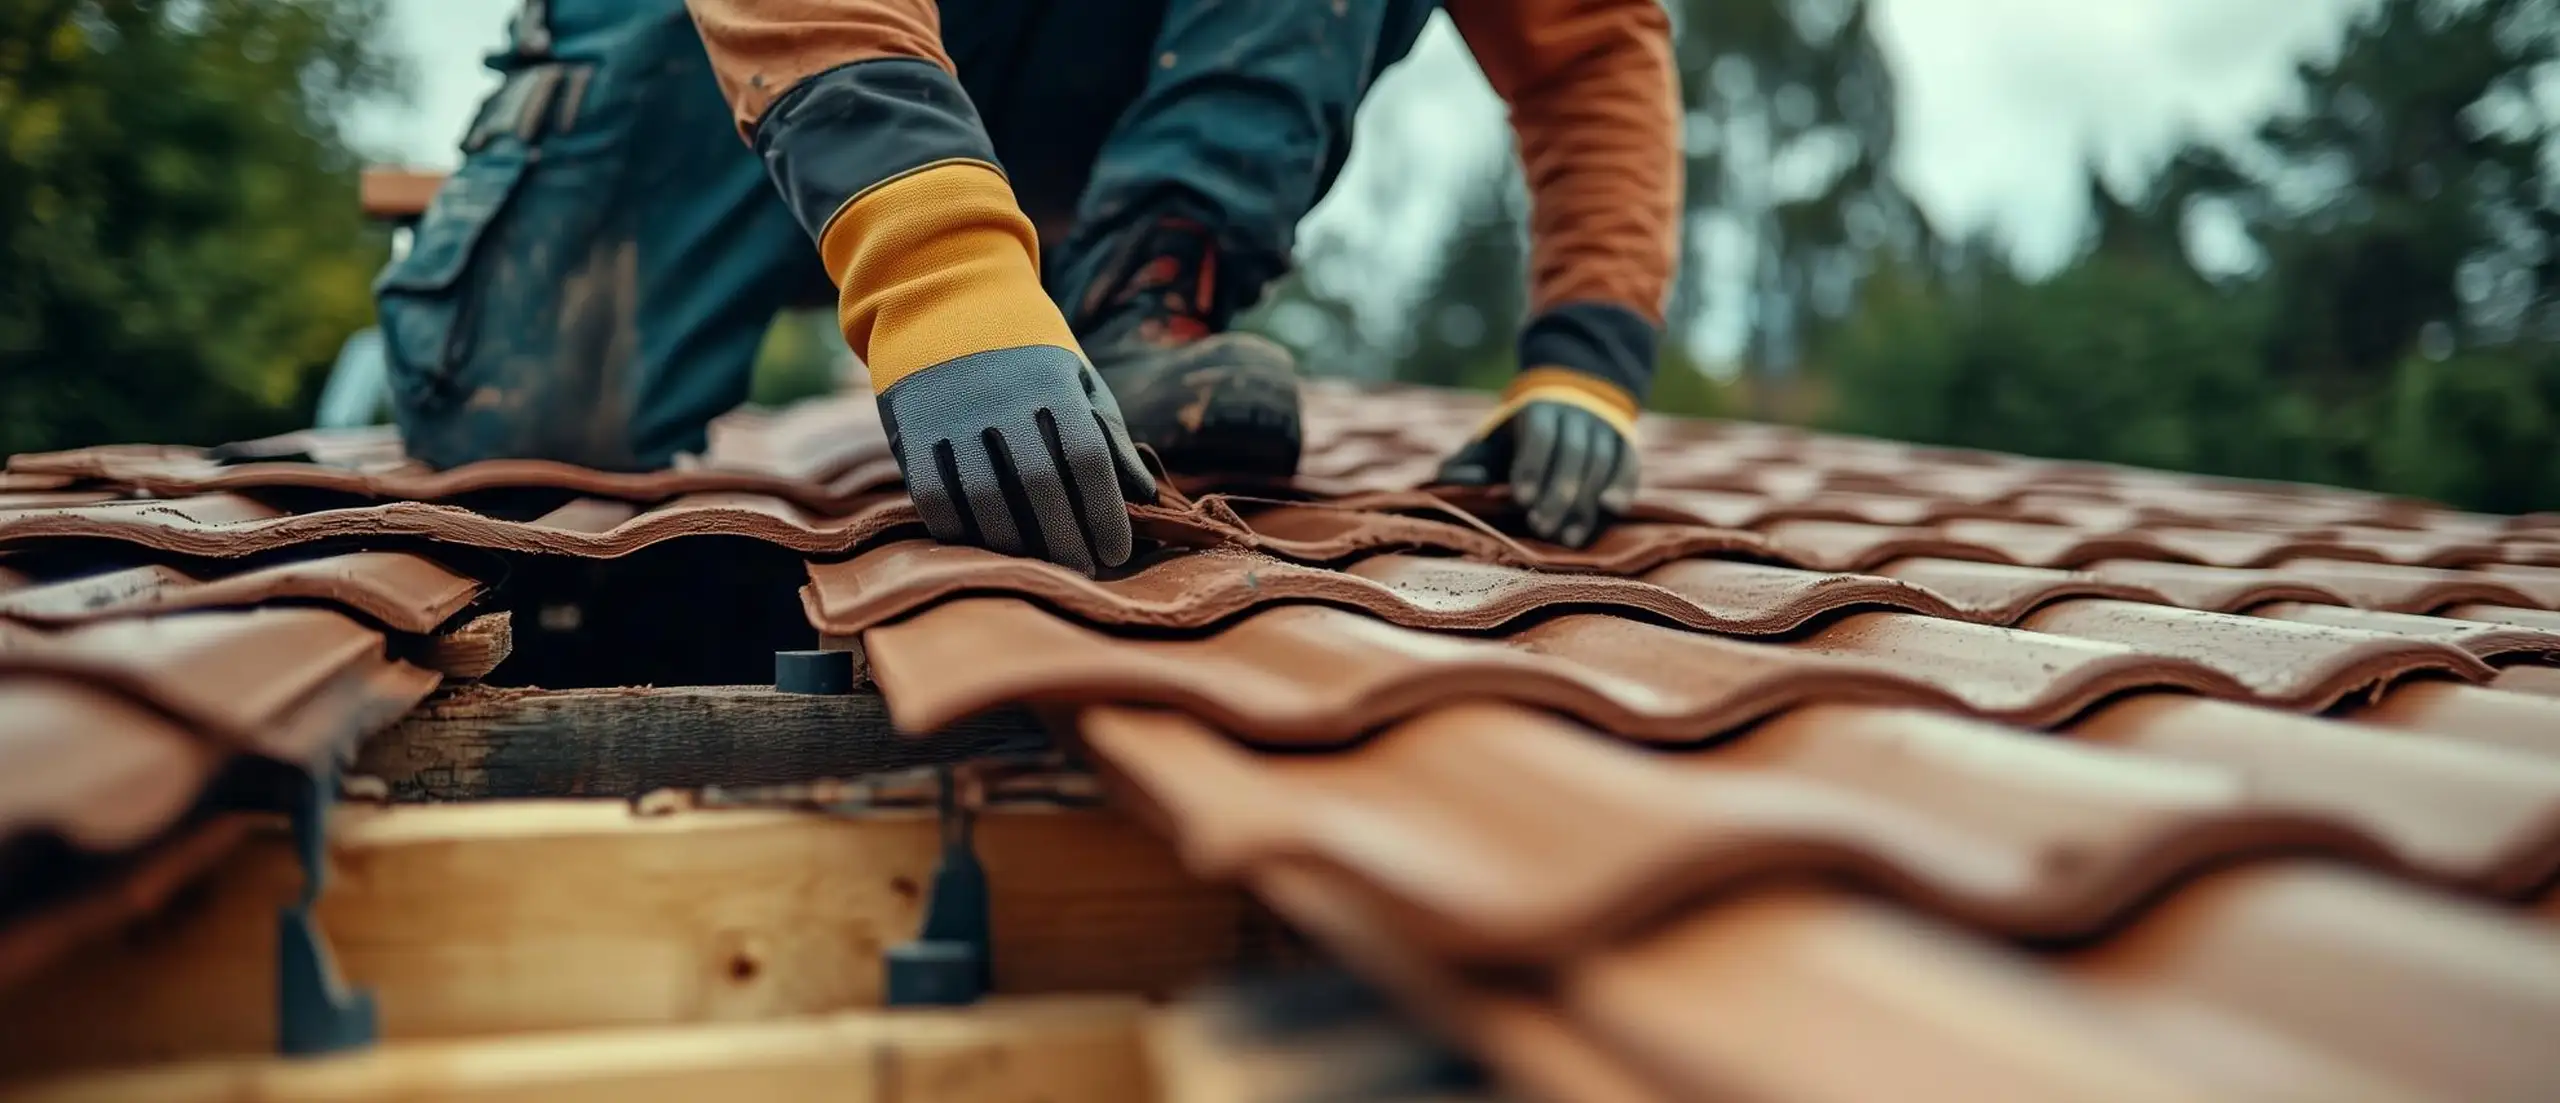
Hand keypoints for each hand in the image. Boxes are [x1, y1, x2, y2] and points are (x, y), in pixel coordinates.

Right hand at [877, 343, 1158, 574]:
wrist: (947, 302)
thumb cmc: (1029, 354)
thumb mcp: (1078, 378)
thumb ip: (1110, 436)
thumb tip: (1144, 497)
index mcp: (1053, 384)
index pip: (1088, 460)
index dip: (1105, 514)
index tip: (1117, 553)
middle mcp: (1002, 400)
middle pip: (1039, 485)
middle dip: (1065, 540)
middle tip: (1081, 570)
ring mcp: (953, 417)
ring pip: (984, 497)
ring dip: (1014, 544)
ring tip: (1039, 566)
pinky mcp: (913, 433)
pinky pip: (934, 497)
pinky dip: (959, 532)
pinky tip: (985, 549)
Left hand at [1435, 384, 1638, 547]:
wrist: (1567, 400)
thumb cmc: (1517, 437)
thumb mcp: (1490, 440)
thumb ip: (1468, 460)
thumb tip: (1463, 481)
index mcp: (1540, 409)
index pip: (1539, 434)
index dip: (1532, 466)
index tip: (1521, 499)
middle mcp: (1577, 414)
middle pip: (1572, 452)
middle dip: (1558, 493)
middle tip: (1540, 527)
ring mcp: (1604, 428)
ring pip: (1602, 462)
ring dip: (1585, 501)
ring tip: (1567, 537)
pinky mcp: (1625, 443)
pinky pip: (1628, 463)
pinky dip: (1623, 485)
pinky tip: (1609, 509)